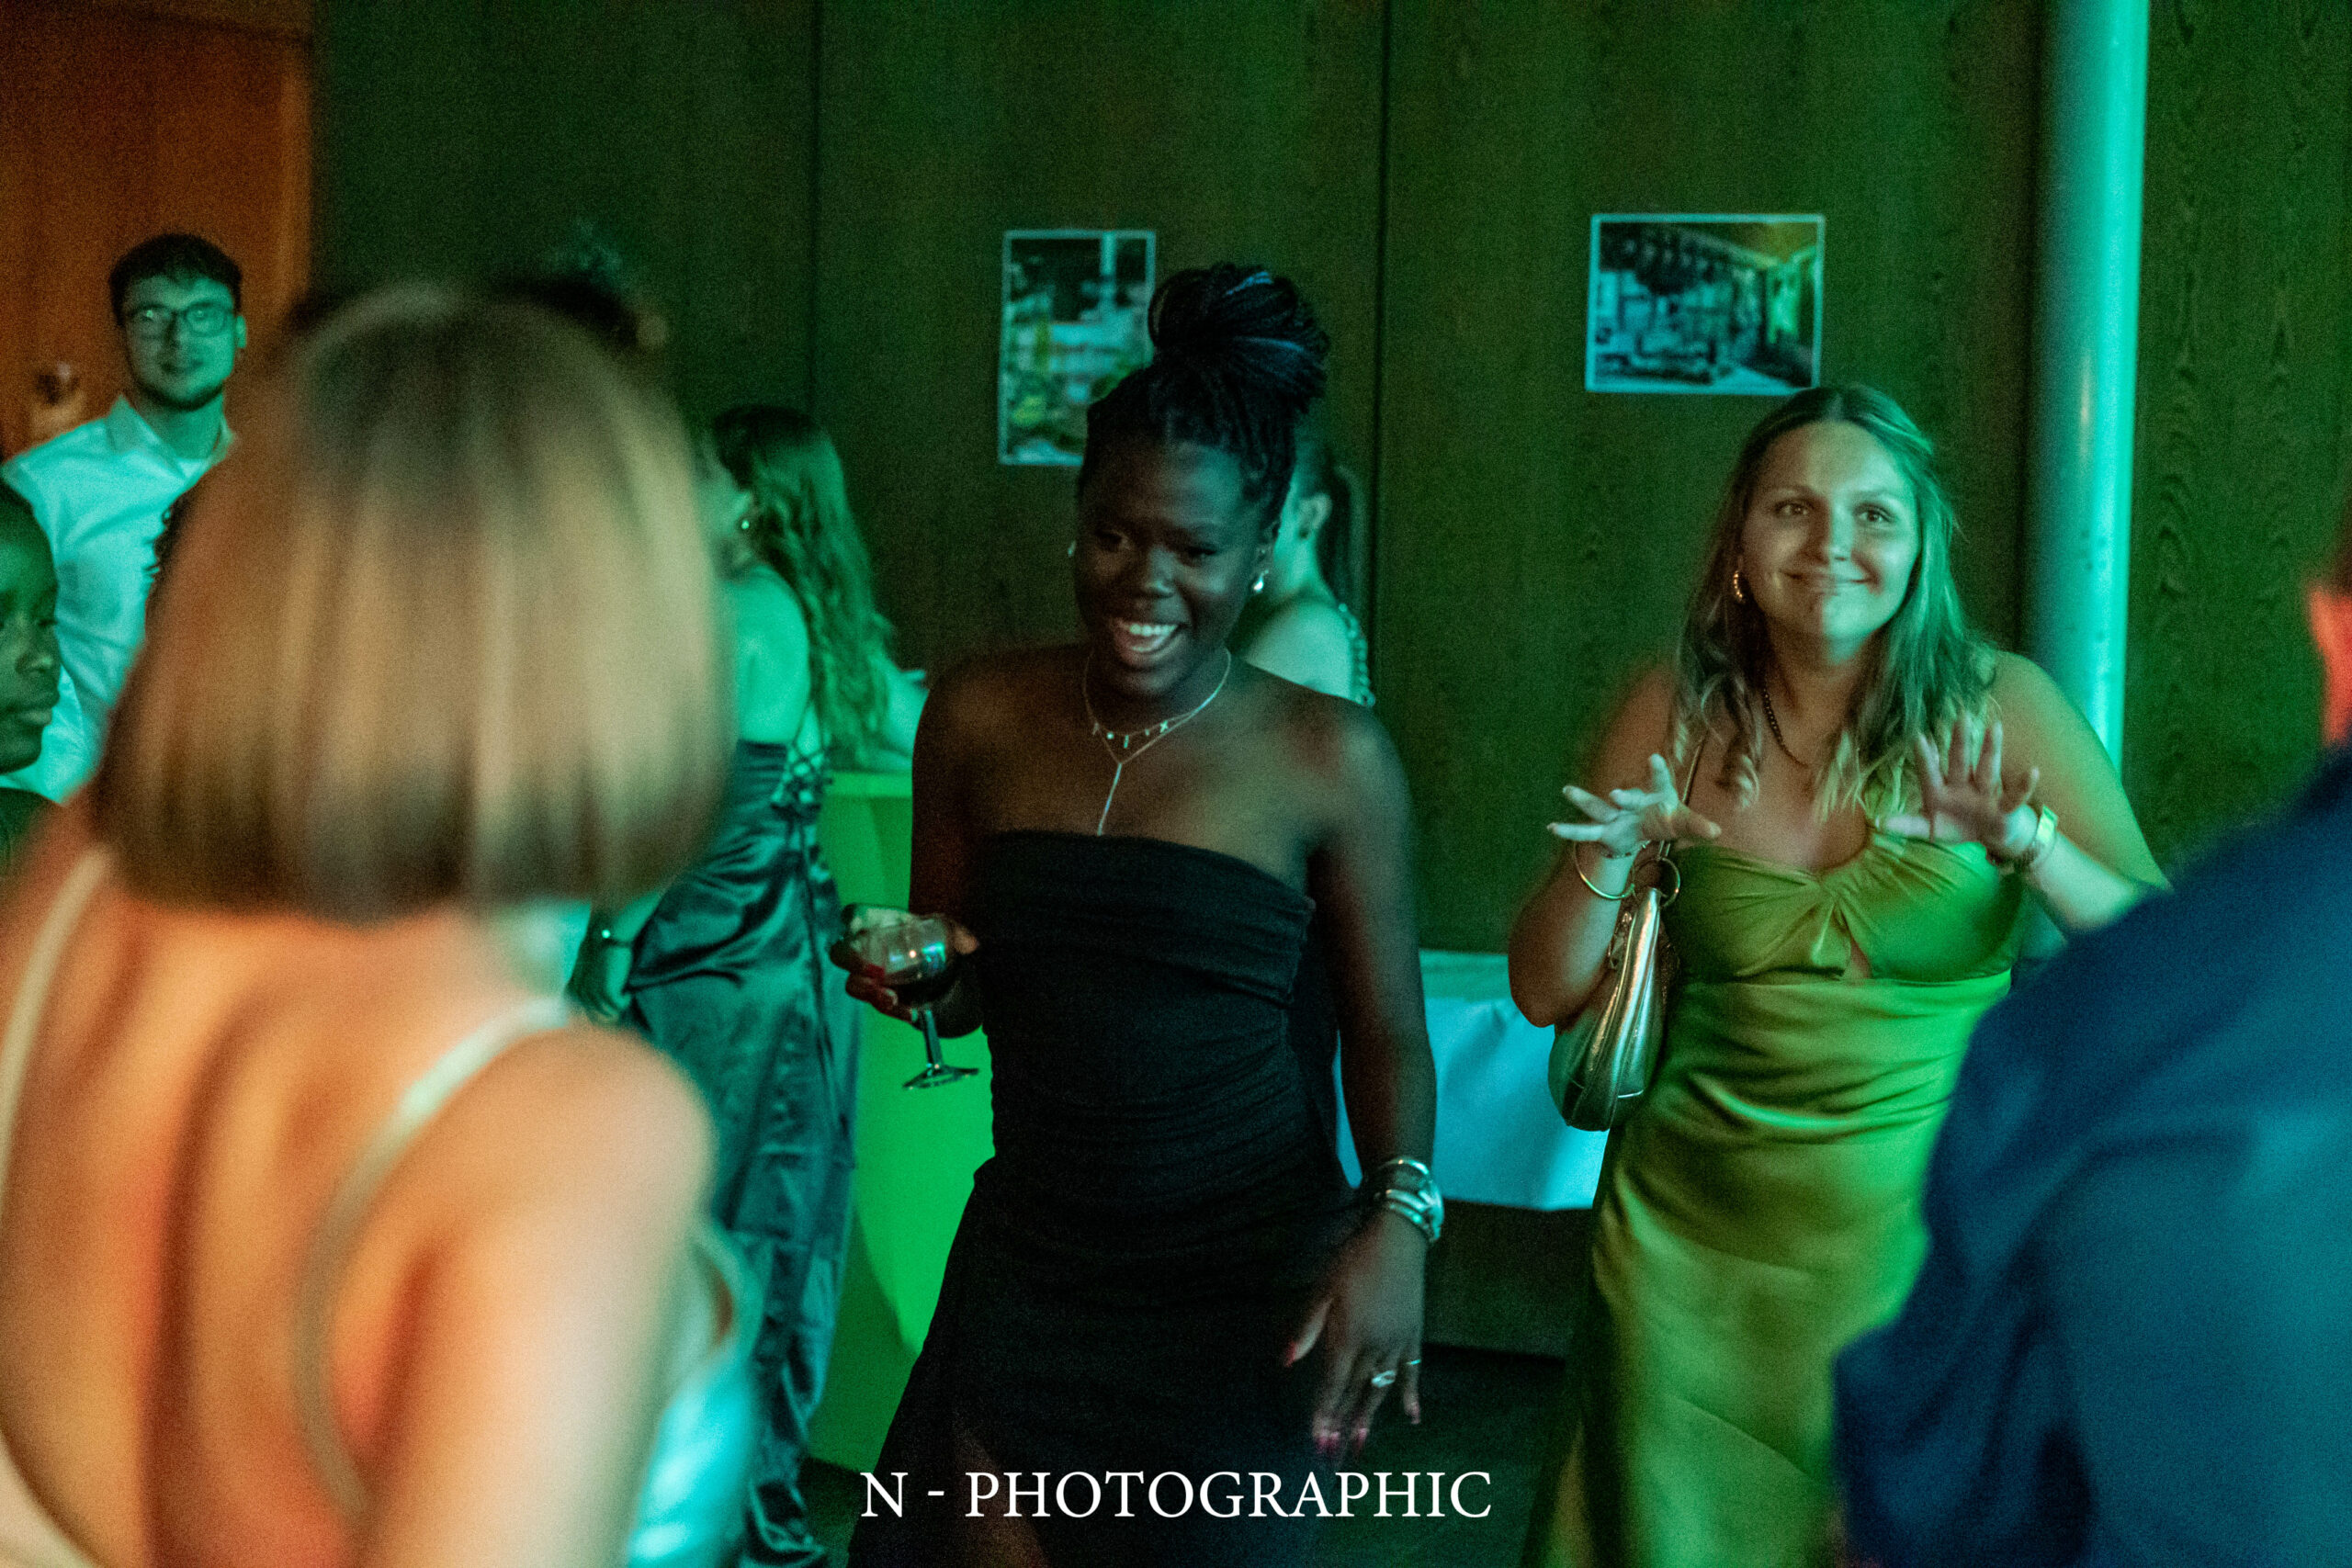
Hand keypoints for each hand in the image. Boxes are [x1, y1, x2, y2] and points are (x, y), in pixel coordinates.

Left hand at [566, 935, 631, 1024]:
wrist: (608, 934)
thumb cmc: (601, 946)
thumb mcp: (588, 965)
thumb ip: (588, 980)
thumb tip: (599, 995)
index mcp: (574, 989)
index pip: (583, 1014)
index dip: (599, 1016)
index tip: (612, 1011)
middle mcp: (581, 994)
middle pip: (596, 1018)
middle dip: (610, 1016)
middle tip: (622, 1007)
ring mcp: (593, 994)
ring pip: (609, 1014)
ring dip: (619, 1008)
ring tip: (626, 997)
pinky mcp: (607, 992)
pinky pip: (619, 1006)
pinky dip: (626, 1001)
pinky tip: (629, 992)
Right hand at [827, 913, 979, 1022]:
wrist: (939, 966)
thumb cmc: (932, 937)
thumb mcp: (947, 930)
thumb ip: (956, 933)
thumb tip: (971, 944)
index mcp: (876, 923)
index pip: (852, 915)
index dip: (849, 921)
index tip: (856, 928)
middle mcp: (864, 948)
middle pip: (840, 953)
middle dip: (851, 962)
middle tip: (874, 973)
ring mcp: (867, 975)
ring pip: (854, 985)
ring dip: (869, 992)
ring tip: (892, 999)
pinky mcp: (878, 996)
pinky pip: (876, 1004)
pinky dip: (892, 1010)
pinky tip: (909, 1013)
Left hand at [1287, 1208, 1426, 1456]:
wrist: (1397, 1241)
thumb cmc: (1353, 1261)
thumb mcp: (1322, 1289)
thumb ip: (1307, 1328)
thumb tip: (1286, 1361)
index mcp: (1347, 1337)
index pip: (1331, 1385)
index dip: (1322, 1414)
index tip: (1315, 1440)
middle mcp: (1373, 1348)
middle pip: (1354, 1393)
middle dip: (1340, 1425)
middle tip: (1331, 1455)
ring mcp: (1396, 1345)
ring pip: (1380, 1390)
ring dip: (1368, 1418)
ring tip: (1359, 1445)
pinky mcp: (1413, 1338)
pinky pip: (1412, 1372)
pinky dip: (1411, 1395)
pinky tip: (1412, 1417)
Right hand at [1548, 752, 1721, 857]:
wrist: (1647, 825)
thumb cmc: (1666, 817)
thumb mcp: (1683, 822)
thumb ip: (1697, 826)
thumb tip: (1717, 833)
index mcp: (1654, 795)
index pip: (1658, 781)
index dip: (1657, 771)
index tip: (1654, 758)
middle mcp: (1632, 802)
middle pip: (1626, 798)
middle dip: (1623, 796)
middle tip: (1616, 793)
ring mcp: (1615, 816)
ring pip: (1599, 808)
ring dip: (1585, 800)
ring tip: (1567, 790)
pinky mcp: (1604, 831)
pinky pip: (1585, 832)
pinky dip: (1570, 832)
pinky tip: (1552, 828)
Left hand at [1880, 719, 2039, 857]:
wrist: (1987, 838)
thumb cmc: (1955, 826)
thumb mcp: (1928, 829)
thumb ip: (1906, 825)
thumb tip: (1878, 822)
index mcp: (1940, 790)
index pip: (1931, 771)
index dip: (1926, 756)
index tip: (1919, 735)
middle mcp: (1963, 786)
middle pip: (1961, 761)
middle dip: (1960, 740)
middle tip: (1961, 715)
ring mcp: (1984, 794)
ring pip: (1988, 769)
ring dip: (1991, 749)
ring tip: (1995, 726)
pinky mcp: (2004, 808)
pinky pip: (2015, 796)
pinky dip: (2024, 785)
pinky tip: (2033, 771)